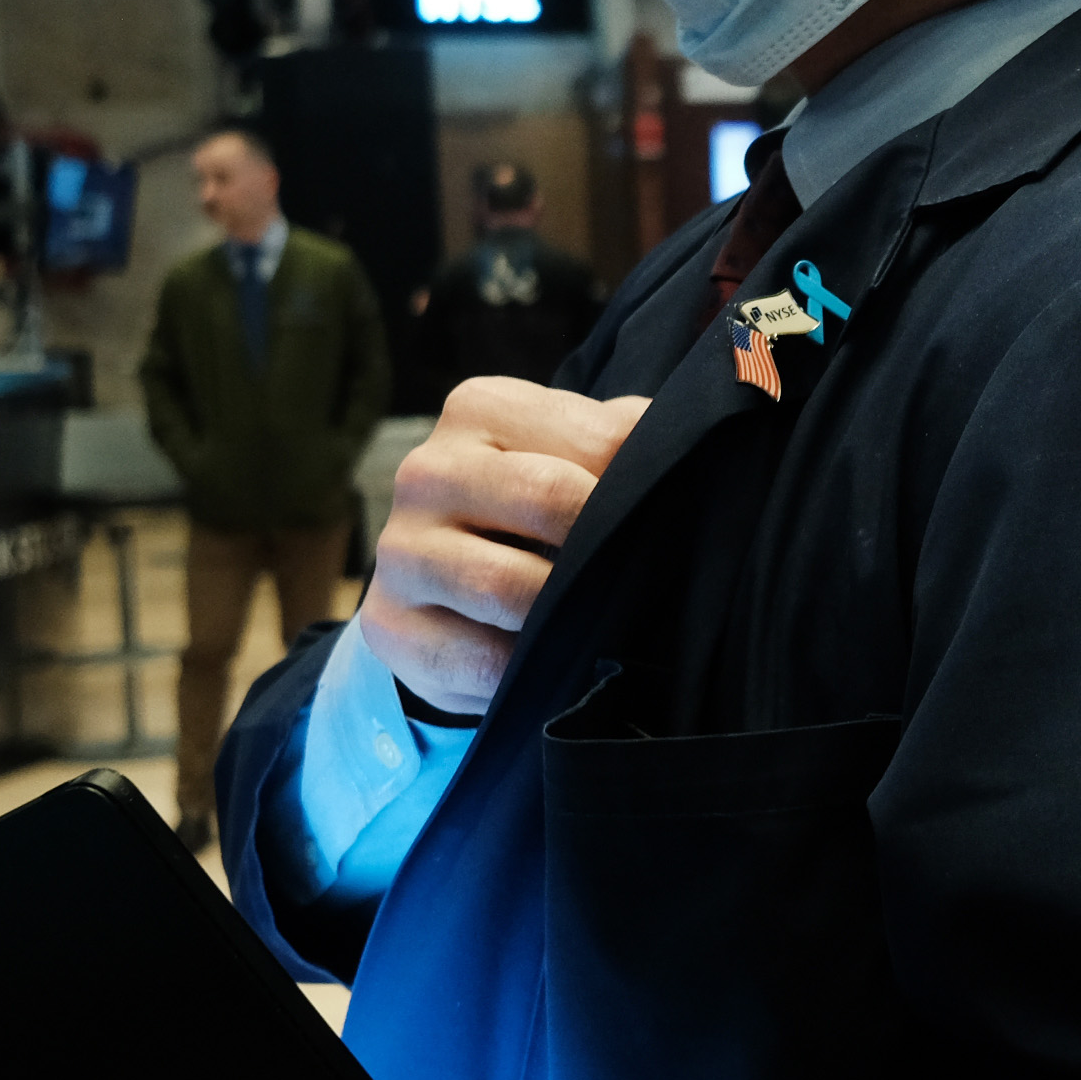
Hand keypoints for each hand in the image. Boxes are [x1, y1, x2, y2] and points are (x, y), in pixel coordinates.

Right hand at [354, 382, 648, 712]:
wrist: (441, 589)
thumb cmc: (530, 511)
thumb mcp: (574, 456)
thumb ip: (627, 439)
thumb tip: (692, 454)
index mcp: (480, 409)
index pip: (596, 439)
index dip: (647, 484)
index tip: (672, 517)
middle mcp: (428, 470)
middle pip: (550, 498)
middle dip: (608, 545)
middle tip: (643, 576)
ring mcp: (400, 551)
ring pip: (510, 588)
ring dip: (568, 614)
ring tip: (596, 621)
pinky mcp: (388, 626)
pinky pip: (480, 661)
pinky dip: (527, 670)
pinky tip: (550, 663)